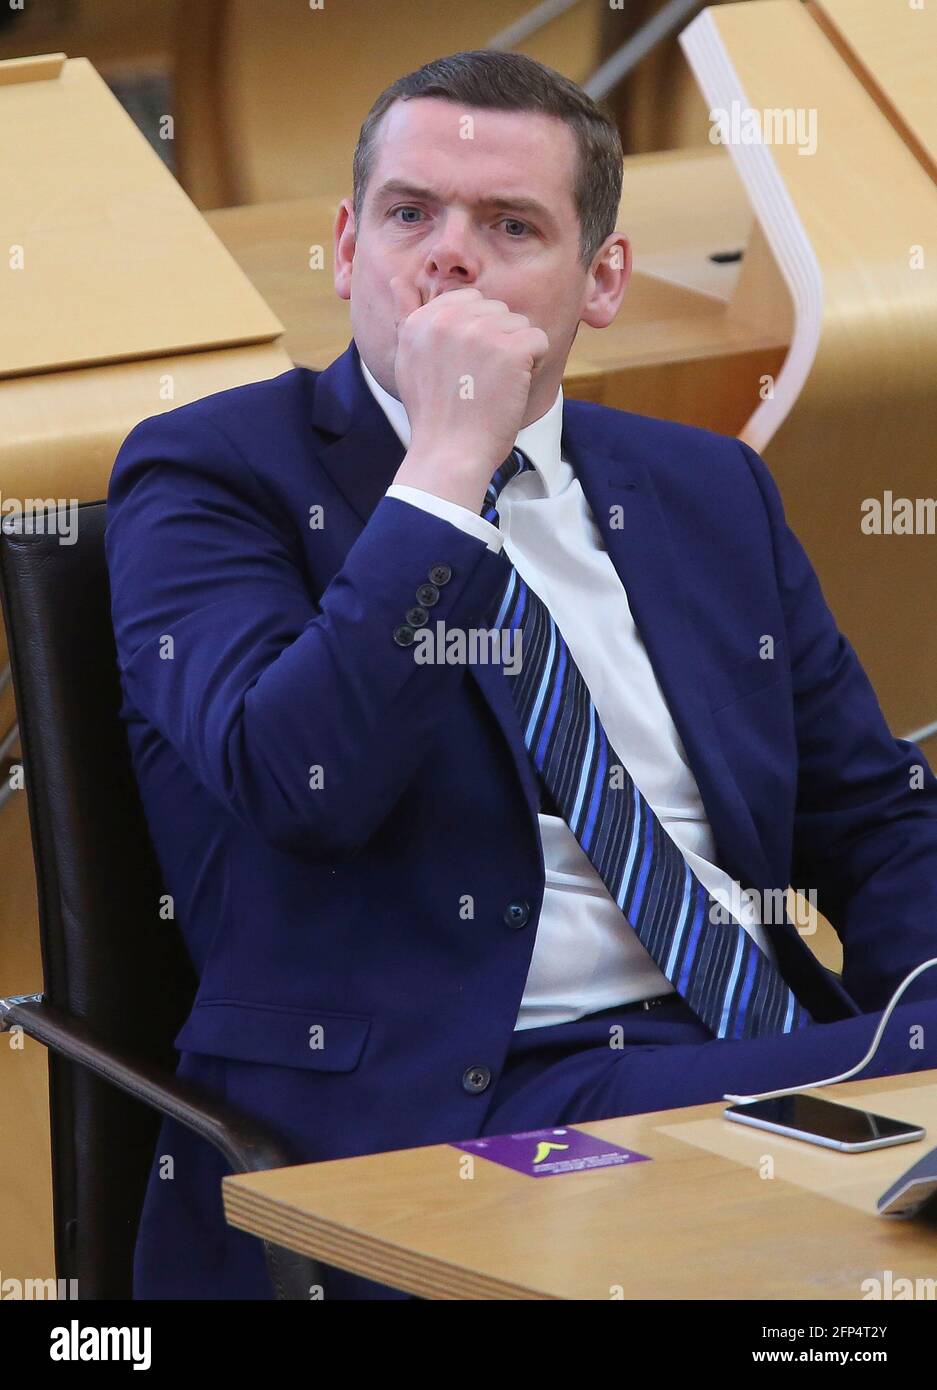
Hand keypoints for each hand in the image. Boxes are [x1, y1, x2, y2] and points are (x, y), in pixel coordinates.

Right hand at [389, 278, 548, 509]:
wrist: (449, 453)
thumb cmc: (433, 414)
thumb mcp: (407, 359)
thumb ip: (406, 315)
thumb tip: (397, 279)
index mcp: (424, 319)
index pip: (469, 300)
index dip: (477, 333)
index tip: (466, 366)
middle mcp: (449, 318)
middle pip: (497, 310)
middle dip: (497, 342)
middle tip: (478, 380)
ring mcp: (481, 332)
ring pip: (519, 324)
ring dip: (515, 355)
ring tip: (493, 386)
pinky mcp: (511, 349)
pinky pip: (538, 340)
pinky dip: (534, 364)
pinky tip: (511, 388)